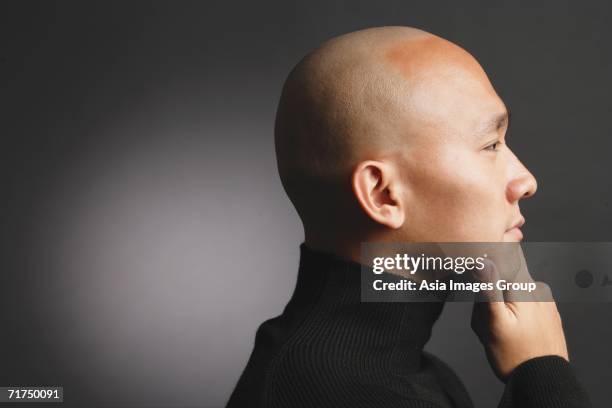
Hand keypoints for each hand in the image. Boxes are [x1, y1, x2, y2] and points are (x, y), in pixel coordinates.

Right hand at [470, 257, 568, 381]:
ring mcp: (546, 301)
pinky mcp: (548, 313)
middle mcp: (538, 289)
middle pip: (505, 276)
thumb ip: (488, 289)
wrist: (543, 381)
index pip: (507, 253)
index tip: (478, 269)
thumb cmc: (515, 356)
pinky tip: (511, 331)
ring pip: (513, 291)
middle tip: (484, 316)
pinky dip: (513, 312)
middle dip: (490, 291)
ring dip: (501, 304)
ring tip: (497, 328)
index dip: (490, 257)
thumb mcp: (494, 322)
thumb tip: (482, 261)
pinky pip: (525, 303)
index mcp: (524, 287)